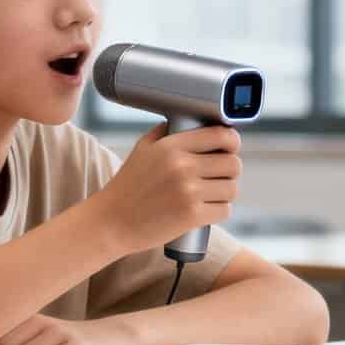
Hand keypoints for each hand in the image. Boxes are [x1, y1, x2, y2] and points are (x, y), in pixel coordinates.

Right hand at [91, 122, 241, 254]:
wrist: (112, 222)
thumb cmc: (128, 186)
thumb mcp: (142, 149)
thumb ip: (166, 132)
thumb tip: (191, 122)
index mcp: (171, 146)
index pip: (221, 136)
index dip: (232, 142)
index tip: (230, 149)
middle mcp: (182, 166)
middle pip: (233, 164)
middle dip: (229, 171)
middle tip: (218, 176)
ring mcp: (189, 192)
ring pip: (232, 189)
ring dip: (225, 193)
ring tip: (211, 194)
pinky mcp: (192, 216)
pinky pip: (225, 210)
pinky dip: (219, 211)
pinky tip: (206, 210)